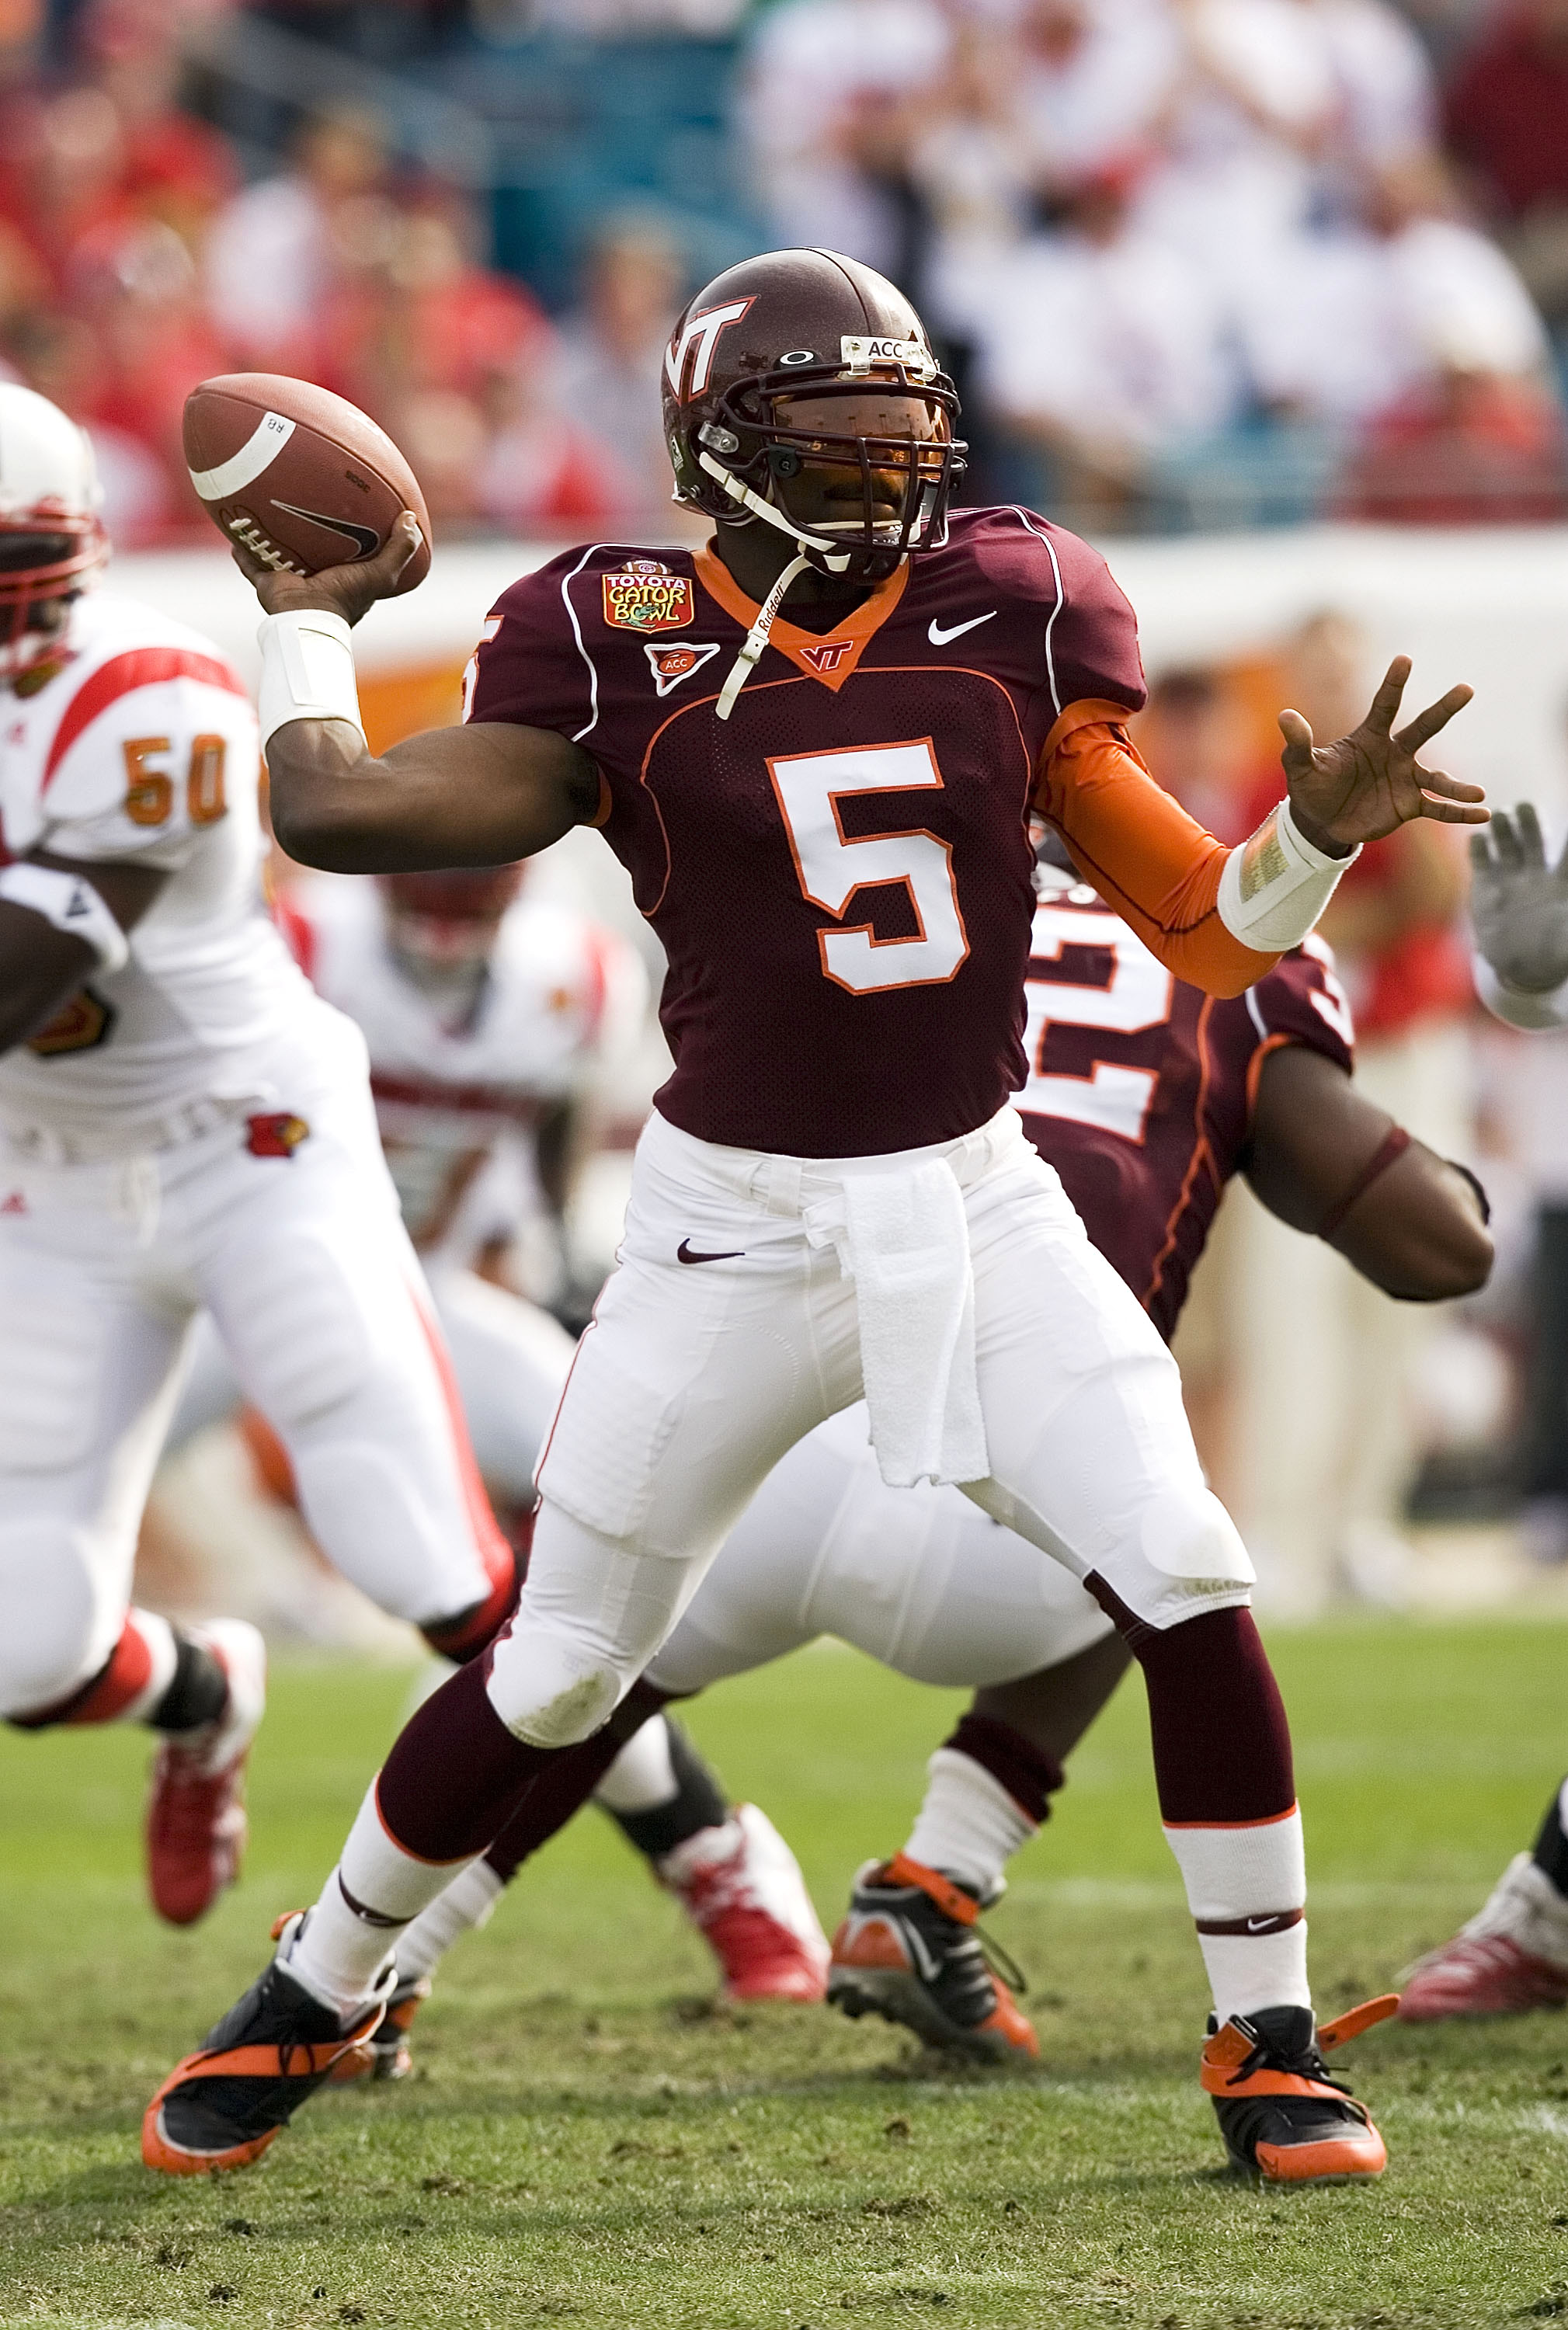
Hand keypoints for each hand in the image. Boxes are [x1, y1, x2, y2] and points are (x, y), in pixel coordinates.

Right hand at [230, 510, 422, 627]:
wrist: (308, 617)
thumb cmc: (346, 597)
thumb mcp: (382, 574)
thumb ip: (400, 549)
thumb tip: (410, 517)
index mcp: (341, 578)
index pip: (346, 552)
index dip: (348, 533)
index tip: (347, 509)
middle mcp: (314, 578)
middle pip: (309, 550)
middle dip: (306, 530)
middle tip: (303, 502)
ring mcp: (289, 581)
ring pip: (277, 554)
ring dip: (271, 538)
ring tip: (264, 509)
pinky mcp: (267, 583)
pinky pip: (250, 565)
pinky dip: (243, 553)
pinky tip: (236, 534)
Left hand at [1279, 655, 1482, 856]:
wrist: (1320, 822)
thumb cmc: (1312, 787)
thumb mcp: (1300, 766)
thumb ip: (1298, 743)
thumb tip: (1284, 715)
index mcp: (1370, 737)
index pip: (1384, 705)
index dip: (1393, 683)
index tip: (1405, 659)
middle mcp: (1394, 753)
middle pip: (1423, 727)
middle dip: (1444, 709)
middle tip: (1466, 688)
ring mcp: (1406, 779)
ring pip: (1438, 778)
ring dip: (1458, 786)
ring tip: (1479, 793)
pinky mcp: (1409, 805)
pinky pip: (1439, 808)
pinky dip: (1459, 812)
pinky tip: (1483, 815)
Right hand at [1469, 803, 1567, 992]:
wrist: (1519, 960)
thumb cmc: (1551, 950)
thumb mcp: (1567, 945)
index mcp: (1561, 883)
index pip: (1567, 855)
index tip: (1567, 824)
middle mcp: (1536, 873)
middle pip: (1534, 842)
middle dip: (1529, 823)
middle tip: (1524, 807)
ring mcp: (1510, 876)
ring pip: (1507, 845)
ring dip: (1503, 830)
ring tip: (1499, 816)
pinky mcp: (1485, 885)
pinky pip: (1481, 862)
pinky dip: (1478, 850)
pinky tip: (1477, 839)